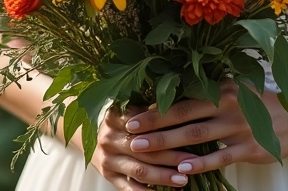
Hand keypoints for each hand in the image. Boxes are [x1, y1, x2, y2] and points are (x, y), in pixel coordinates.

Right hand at [78, 104, 196, 190]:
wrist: (94, 132)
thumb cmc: (123, 116)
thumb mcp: (133, 107)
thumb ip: (152, 108)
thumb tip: (182, 105)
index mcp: (117, 115)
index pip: (145, 125)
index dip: (167, 131)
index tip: (190, 136)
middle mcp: (109, 138)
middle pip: (145, 150)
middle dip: (171, 158)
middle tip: (193, 162)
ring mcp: (108, 158)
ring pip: (139, 170)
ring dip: (162, 177)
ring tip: (183, 179)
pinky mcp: (108, 175)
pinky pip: (128, 188)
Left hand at [124, 80, 287, 174]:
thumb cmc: (254, 105)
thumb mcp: (233, 92)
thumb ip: (206, 96)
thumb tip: (168, 101)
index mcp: (220, 86)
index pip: (182, 96)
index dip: (156, 105)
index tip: (131, 113)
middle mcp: (228, 102)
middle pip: (184, 113)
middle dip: (154, 123)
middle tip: (129, 132)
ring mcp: (238, 125)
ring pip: (196, 135)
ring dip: (167, 143)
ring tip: (143, 150)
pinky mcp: (248, 147)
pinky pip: (219, 156)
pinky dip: (199, 163)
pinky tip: (181, 169)